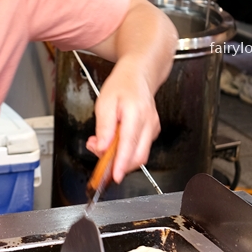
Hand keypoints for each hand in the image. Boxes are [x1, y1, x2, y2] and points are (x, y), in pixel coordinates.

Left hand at [86, 57, 160, 183]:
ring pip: (139, 155)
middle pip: (137, 157)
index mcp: (136, 115)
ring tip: (101, 143)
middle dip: (118, 164)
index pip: (129, 146)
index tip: (114, 176)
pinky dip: (125, 151)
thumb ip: (103, 127)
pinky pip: (139, 148)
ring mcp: (152, 129)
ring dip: (119, 157)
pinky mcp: (152, 132)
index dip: (121, 164)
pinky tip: (113, 141)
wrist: (138, 75)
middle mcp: (148, 124)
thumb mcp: (104, 102)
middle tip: (98, 157)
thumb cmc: (122, 86)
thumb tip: (101, 147)